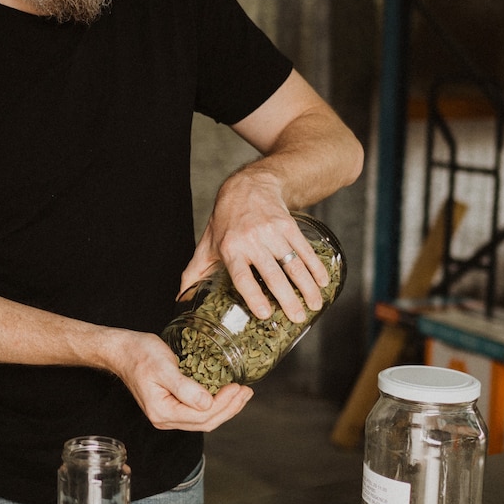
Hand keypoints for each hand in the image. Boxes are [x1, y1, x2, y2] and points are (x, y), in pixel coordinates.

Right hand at [102, 330, 252, 431]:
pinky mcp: (172, 405)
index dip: (224, 403)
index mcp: (163, 412)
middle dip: (229, 408)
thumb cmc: (139, 355)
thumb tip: (207, 403)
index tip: (238, 386)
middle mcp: (165, 419)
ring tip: (242, 394)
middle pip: (205, 422)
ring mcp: (168, 414)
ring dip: (225, 407)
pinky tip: (224, 394)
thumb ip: (185, 388)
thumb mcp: (163, 367)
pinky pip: (197, 411)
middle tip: (246, 391)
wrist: (122, 351)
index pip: (202, 416)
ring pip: (204, 419)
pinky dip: (214, 403)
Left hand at [180, 170, 327, 323]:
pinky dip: (316, 266)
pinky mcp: (288, 224)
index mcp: (230, 249)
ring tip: (315, 305)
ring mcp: (271, 232)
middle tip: (298, 318)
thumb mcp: (207, 244)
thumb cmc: (225, 221)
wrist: (246, 186)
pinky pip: (304, 249)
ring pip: (292, 263)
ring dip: (307, 286)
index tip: (264, 314)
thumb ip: (194, 272)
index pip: (242, 276)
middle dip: (287, 298)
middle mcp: (251, 240)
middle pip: (272, 274)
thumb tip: (180, 298)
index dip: (253, 295)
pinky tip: (323, 281)